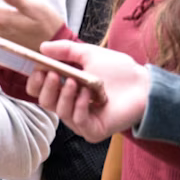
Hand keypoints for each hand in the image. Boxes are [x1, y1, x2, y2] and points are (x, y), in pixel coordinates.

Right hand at [26, 40, 149, 140]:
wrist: (144, 84)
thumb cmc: (118, 70)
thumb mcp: (89, 54)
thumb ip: (65, 50)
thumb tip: (42, 47)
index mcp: (65, 90)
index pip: (40, 91)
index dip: (36, 81)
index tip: (40, 68)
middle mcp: (70, 106)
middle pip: (44, 102)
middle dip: (46, 87)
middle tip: (53, 74)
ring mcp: (80, 121)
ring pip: (59, 112)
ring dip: (64, 94)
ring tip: (76, 81)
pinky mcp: (93, 131)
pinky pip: (77, 120)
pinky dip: (79, 105)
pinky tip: (87, 93)